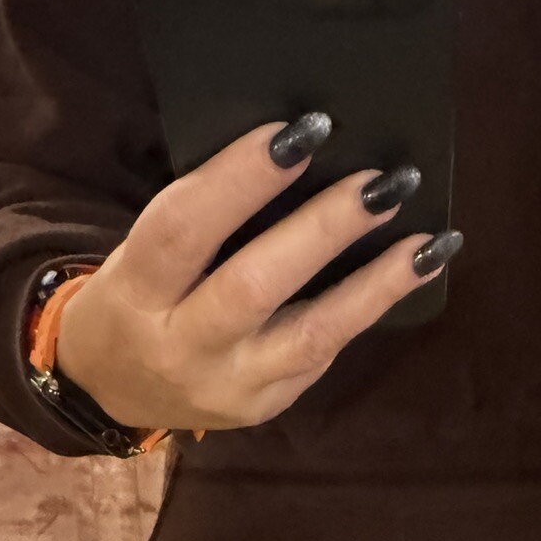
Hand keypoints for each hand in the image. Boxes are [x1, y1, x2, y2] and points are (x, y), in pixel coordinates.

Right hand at [55, 114, 460, 431]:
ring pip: (311, 335)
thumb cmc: (138, 294)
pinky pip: (325, 354)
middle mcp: (180, 348)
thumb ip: (203, 217)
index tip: (300, 132)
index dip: (241, 179)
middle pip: (254, 285)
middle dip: (324, 228)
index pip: (184, 229)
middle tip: (381, 180)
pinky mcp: (265, 408)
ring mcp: (228, 387)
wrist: (113, 388)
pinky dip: (372, 307)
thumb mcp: (140, 253)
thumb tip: (298, 154)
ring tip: (428, 241)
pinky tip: (412, 270)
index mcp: (135, 293)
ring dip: (377, 282)